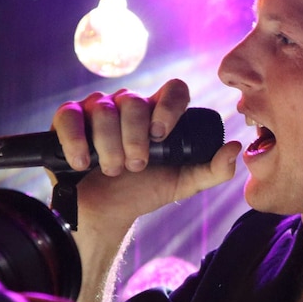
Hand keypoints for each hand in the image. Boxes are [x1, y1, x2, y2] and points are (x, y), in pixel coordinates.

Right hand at [51, 79, 241, 231]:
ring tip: (114, 170)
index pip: (173, 89)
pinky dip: (77, 141)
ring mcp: (96, 109)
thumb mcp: (185, 183)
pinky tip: (84, 163)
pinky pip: (68, 116)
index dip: (169, 106)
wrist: (108, 212)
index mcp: (160, 112)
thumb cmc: (147, 191)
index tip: (163, 135)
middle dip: (136, 137)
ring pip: (103, 109)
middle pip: (134, 100)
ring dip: (110, 145)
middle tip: (137, 165)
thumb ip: (214, 169)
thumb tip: (235, 147)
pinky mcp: (67, 121)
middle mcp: (129, 104)